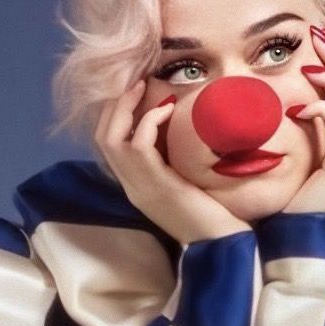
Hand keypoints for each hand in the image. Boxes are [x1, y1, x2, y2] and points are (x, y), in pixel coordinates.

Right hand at [93, 78, 252, 245]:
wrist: (222, 244)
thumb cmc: (212, 214)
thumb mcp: (187, 182)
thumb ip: (175, 160)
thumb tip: (179, 129)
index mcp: (136, 186)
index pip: (109, 146)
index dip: (116, 115)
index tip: (133, 92)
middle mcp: (131, 186)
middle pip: (103, 137)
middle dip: (114, 105)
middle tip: (134, 81)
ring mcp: (140, 187)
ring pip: (111, 138)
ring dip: (125, 107)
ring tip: (143, 87)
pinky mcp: (157, 186)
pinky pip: (139, 145)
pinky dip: (148, 122)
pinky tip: (166, 109)